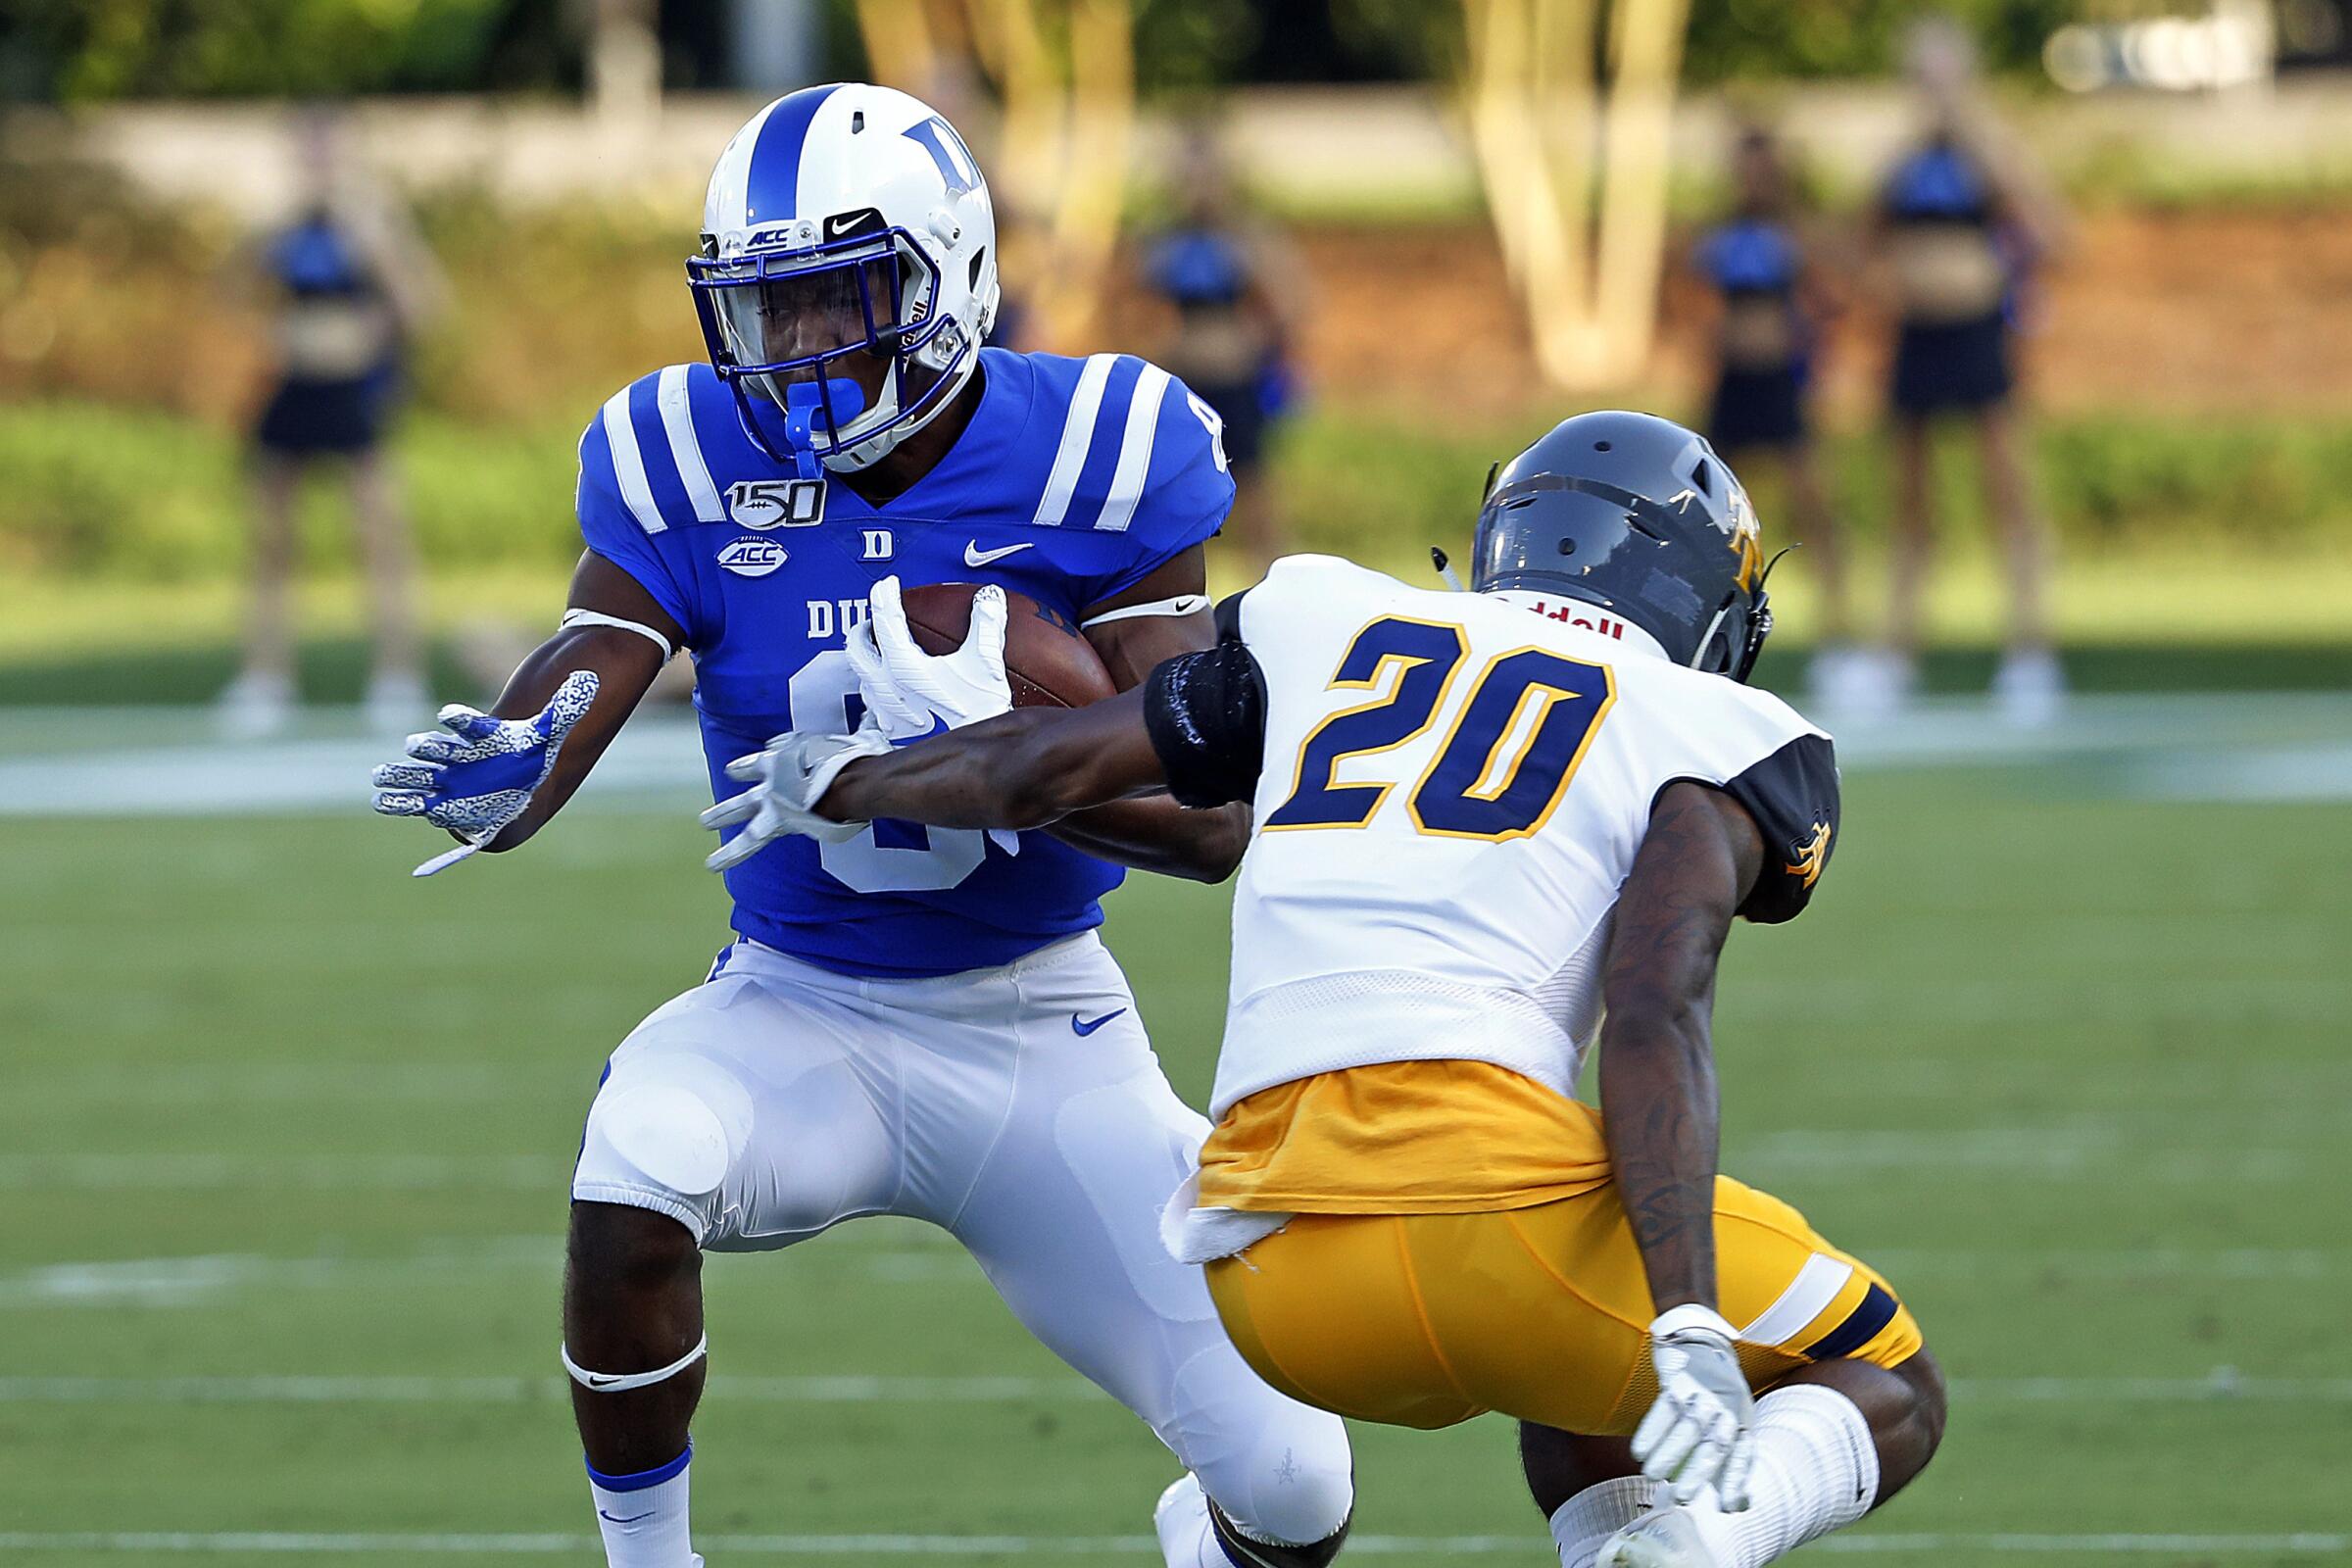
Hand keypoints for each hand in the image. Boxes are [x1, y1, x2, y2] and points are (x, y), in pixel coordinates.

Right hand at [370, 670, 598, 876]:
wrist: (520, 775)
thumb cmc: (530, 752)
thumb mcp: (550, 732)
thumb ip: (564, 708)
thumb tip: (590, 678)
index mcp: (484, 738)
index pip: (472, 725)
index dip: (462, 720)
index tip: (450, 715)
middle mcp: (461, 757)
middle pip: (442, 751)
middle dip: (428, 749)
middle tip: (415, 744)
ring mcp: (448, 778)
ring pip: (421, 775)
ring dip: (402, 775)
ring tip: (380, 775)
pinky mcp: (440, 801)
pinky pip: (417, 802)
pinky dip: (400, 802)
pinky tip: (381, 801)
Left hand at [700, 723, 892, 871]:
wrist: (852, 780)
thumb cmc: (856, 759)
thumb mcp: (852, 736)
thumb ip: (856, 728)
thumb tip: (871, 714)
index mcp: (786, 757)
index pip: (762, 762)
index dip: (750, 767)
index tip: (735, 771)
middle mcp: (773, 778)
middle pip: (747, 794)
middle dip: (728, 806)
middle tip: (708, 817)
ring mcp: (772, 799)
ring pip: (740, 813)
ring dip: (721, 819)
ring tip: (704, 832)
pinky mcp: (776, 821)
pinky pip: (749, 841)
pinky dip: (731, 853)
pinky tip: (714, 864)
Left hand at [847, 576, 1011, 742]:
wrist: (980, 752)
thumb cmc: (979, 709)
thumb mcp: (985, 660)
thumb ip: (986, 624)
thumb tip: (988, 598)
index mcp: (904, 666)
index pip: (885, 621)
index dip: (885, 596)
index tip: (888, 584)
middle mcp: (889, 687)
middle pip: (857, 650)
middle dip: (862, 629)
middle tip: (873, 617)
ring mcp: (889, 709)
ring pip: (862, 677)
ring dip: (867, 660)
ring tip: (876, 649)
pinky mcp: (896, 727)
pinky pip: (874, 704)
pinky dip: (877, 690)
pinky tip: (888, 690)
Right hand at [1632, 1304, 1756, 1509]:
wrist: (1705, 1343)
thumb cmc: (1720, 1399)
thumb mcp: (1737, 1426)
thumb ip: (1734, 1466)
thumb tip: (1736, 1507)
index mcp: (1743, 1423)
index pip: (1742, 1457)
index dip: (1735, 1483)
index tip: (1726, 1508)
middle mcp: (1727, 1409)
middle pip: (1712, 1445)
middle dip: (1697, 1472)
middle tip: (1679, 1497)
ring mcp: (1703, 1393)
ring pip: (1685, 1428)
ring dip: (1667, 1453)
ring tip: (1650, 1475)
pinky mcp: (1680, 1380)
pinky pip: (1664, 1408)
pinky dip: (1651, 1431)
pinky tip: (1639, 1450)